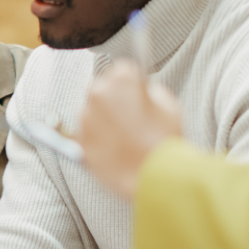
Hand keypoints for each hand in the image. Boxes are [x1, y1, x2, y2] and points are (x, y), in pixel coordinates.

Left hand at [78, 60, 182, 198]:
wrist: (156, 178)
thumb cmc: (165, 142)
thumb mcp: (169, 105)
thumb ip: (150, 91)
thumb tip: (141, 92)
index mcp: (122, 80)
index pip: (120, 70)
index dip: (129, 84)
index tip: (134, 94)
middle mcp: (98, 94)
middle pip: (101, 88)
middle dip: (112, 99)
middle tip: (129, 118)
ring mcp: (86, 118)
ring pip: (91, 111)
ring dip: (102, 119)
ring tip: (123, 138)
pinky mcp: (79, 140)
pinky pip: (85, 133)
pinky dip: (95, 138)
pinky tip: (114, 149)